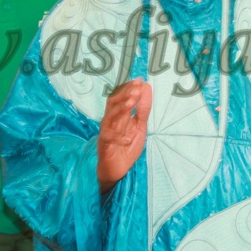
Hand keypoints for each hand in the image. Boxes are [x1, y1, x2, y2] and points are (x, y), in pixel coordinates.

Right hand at [96, 79, 151, 193]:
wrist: (117, 171)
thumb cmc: (126, 148)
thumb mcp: (140, 127)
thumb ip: (143, 109)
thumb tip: (146, 87)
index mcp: (118, 116)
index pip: (120, 97)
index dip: (128, 88)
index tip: (140, 80)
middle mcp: (110, 122)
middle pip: (113, 103)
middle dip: (124, 94)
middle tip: (136, 88)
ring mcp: (106, 133)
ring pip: (109, 117)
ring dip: (120, 109)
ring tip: (132, 102)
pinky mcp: (104, 146)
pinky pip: (108, 139)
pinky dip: (118, 138)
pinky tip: (128, 138)